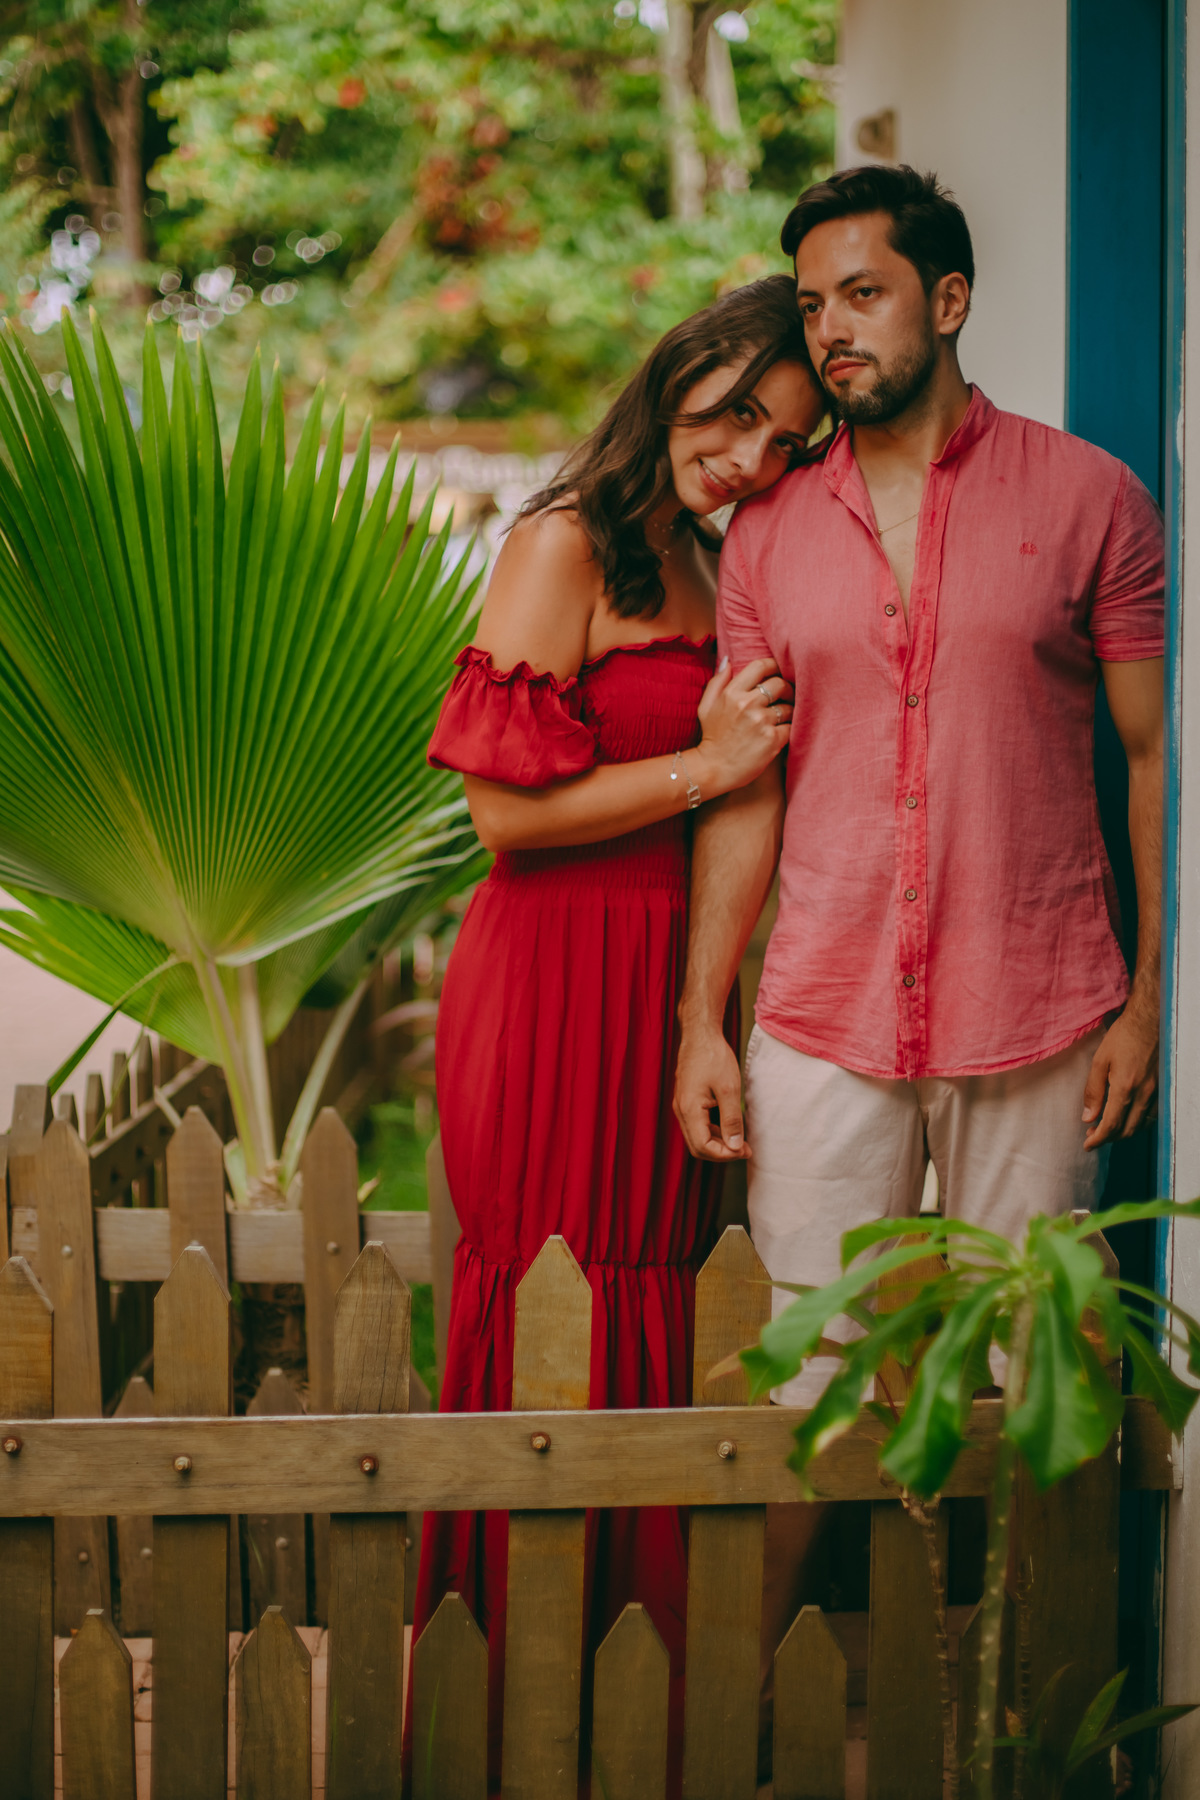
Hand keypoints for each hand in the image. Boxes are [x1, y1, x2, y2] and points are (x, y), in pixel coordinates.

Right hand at [674, 1025, 749, 1160]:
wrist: (700, 1034)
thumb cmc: (714, 1057)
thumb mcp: (729, 1089)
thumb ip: (731, 1120)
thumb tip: (734, 1146)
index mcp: (689, 1110)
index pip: (703, 1147)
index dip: (725, 1154)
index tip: (744, 1150)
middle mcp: (681, 1111)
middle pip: (697, 1147)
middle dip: (721, 1152)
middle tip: (744, 1149)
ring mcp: (682, 1105)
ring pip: (697, 1137)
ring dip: (718, 1143)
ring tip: (740, 1141)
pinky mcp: (686, 1099)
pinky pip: (697, 1124)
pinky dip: (712, 1131)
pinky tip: (728, 1127)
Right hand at [693, 656, 792, 796]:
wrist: (714, 769)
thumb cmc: (712, 737)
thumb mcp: (706, 706)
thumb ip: (717, 681)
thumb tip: (728, 660)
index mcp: (732, 693)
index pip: (760, 666)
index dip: (774, 666)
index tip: (778, 672)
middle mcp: (747, 704)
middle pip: (780, 684)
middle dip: (786, 689)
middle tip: (786, 697)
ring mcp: (761, 721)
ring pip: (789, 706)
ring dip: (789, 711)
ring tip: (782, 718)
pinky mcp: (772, 739)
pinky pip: (791, 726)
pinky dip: (788, 729)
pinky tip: (781, 733)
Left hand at [1082, 996, 1158, 1148]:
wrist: (1150, 1021)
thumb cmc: (1123, 1037)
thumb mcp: (1100, 1060)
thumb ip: (1093, 1091)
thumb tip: (1088, 1117)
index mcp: (1125, 1087)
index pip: (1111, 1124)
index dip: (1098, 1139)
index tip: (1087, 1145)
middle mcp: (1143, 1094)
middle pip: (1127, 1130)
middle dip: (1109, 1138)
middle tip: (1093, 1136)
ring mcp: (1156, 1093)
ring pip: (1140, 1125)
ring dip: (1123, 1132)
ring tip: (1106, 1129)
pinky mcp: (1162, 1089)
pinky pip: (1151, 1116)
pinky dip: (1137, 1123)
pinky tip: (1127, 1119)